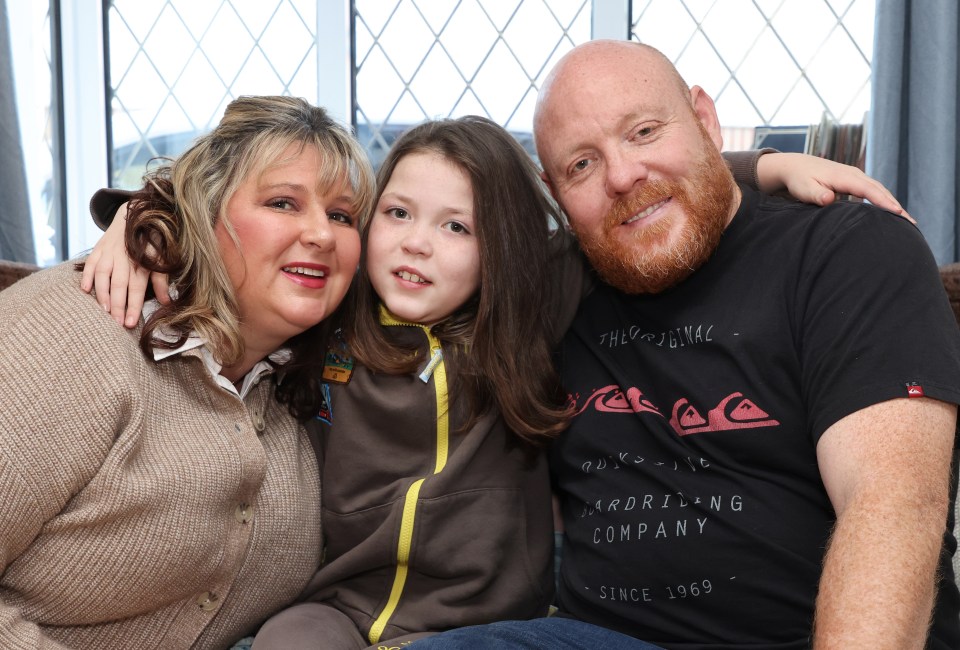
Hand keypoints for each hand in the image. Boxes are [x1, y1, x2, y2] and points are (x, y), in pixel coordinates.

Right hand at [79, 202, 170, 327]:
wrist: (135, 214)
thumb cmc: (150, 242)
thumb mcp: (162, 259)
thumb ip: (161, 280)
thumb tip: (166, 302)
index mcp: (142, 262)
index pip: (137, 288)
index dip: (133, 305)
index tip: (130, 323)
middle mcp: (125, 258)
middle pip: (120, 284)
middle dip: (118, 305)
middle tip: (117, 323)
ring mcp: (110, 252)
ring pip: (103, 274)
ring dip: (102, 293)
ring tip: (104, 310)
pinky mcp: (99, 248)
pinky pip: (91, 263)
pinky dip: (87, 275)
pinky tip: (85, 289)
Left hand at [756, 152, 913, 223]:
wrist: (796, 166)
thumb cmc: (799, 180)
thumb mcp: (804, 188)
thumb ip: (817, 194)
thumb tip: (830, 198)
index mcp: (844, 177)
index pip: (869, 190)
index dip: (884, 201)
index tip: (898, 213)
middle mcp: (854, 175)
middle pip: (880, 190)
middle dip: (895, 205)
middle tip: (911, 222)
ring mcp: (856, 177)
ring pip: (879, 190)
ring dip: (893, 203)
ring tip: (907, 221)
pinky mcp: (854, 182)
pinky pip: (873, 191)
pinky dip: (883, 200)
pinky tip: (890, 213)